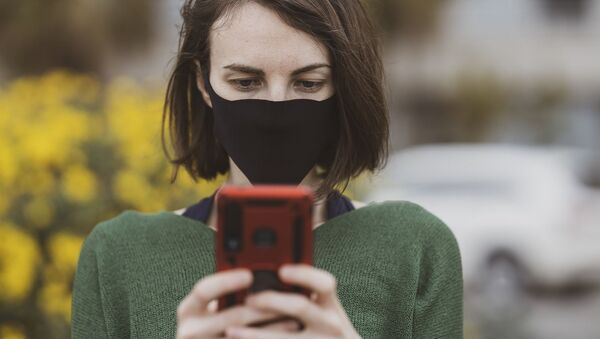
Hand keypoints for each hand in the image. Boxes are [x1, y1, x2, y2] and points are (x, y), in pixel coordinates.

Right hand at [176, 269, 301, 338]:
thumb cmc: (214, 322)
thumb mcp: (212, 306)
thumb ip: (226, 292)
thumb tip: (259, 272)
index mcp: (188, 309)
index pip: (204, 290)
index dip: (227, 281)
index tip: (250, 274)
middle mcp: (190, 331)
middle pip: (233, 317)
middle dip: (263, 307)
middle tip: (286, 298)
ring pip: (244, 337)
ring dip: (274, 328)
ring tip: (294, 319)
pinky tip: (286, 336)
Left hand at [224, 264, 361, 338]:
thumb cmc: (324, 332)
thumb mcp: (324, 312)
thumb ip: (305, 296)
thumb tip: (268, 279)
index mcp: (331, 306)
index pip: (324, 283)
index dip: (303, 274)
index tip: (281, 270)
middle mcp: (330, 325)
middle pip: (299, 306)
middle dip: (270, 300)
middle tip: (248, 299)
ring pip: (283, 338)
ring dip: (254, 334)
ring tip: (230, 330)